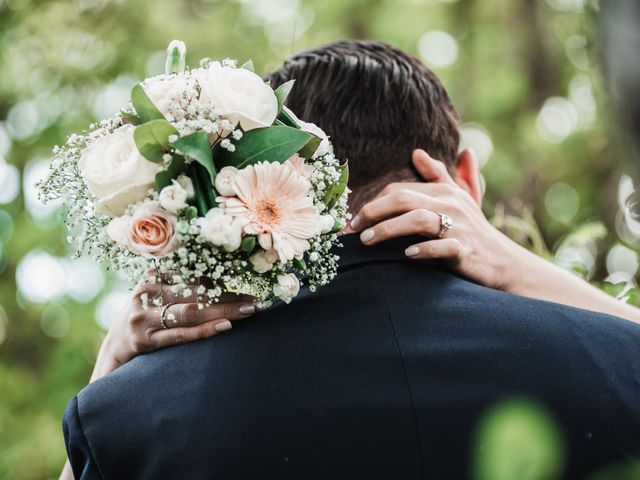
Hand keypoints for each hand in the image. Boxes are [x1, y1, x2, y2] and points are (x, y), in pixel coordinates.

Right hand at [93, 279, 256, 379]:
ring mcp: (143, 317)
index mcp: (152, 277)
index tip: (247, 280)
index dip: (221, 277)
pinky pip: (181, 335)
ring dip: (223, 311)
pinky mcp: (144, 340)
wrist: (114, 350)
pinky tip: (225, 325)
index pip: (193, 274)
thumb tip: (225, 280)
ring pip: (190, 312)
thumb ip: (182, 286)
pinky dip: (205, 330)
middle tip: (255, 298)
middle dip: (228, 295)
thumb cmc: (146, 318)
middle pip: (196, 292)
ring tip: (248, 310)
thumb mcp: (158, 296)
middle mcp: (146, 293)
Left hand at [350, 149, 515, 290]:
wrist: (502, 261)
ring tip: (367, 240)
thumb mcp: (458, 197)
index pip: (400, 189)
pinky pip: (442, 247)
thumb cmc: (473, 229)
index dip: (374, 202)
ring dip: (388, 230)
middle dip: (373, 212)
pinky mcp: (465, 250)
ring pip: (418, 221)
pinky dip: (423, 250)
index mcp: (444, 191)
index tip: (354, 218)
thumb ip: (438, 174)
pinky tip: (406, 255)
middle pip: (404, 200)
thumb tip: (417, 152)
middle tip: (353, 228)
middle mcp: (451, 205)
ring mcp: (459, 227)